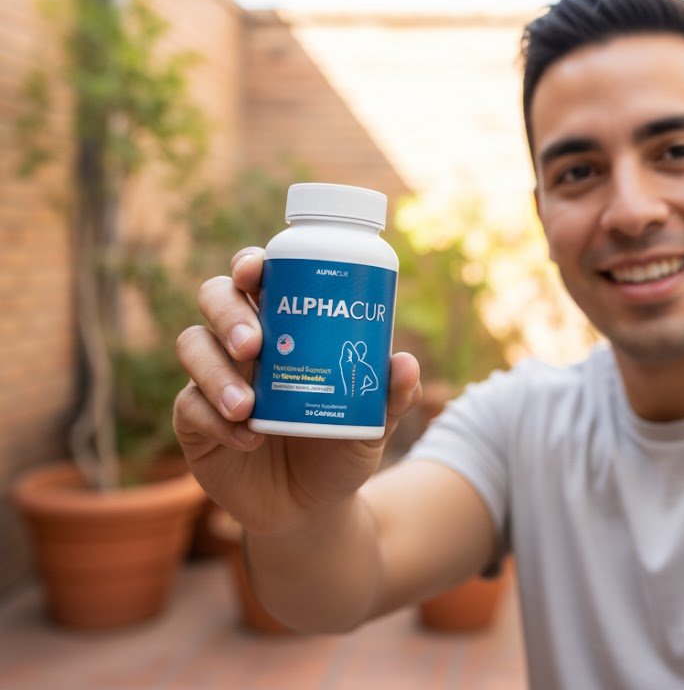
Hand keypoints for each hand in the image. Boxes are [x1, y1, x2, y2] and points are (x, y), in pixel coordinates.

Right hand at [173, 247, 421, 534]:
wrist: (314, 506)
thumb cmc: (342, 442)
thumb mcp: (373, 420)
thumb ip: (392, 394)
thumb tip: (406, 363)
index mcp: (284, 322)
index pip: (259, 276)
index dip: (251, 263)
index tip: (258, 271)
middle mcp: (243, 341)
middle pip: (216, 297)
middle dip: (229, 312)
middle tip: (254, 344)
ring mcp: (214, 378)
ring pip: (193, 345)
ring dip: (215, 370)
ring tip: (246, 404)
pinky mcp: (195, 421)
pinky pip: (190, 406)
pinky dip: (216, 419)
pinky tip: (248, 437)